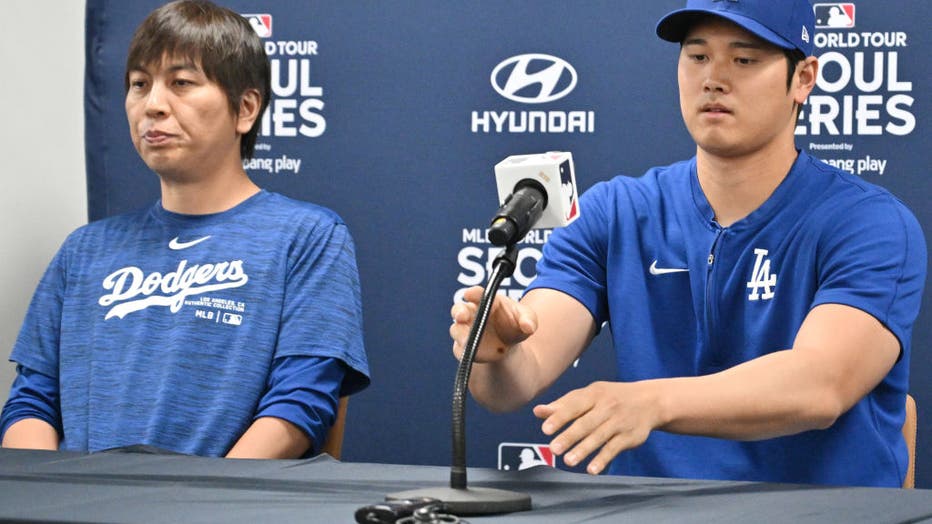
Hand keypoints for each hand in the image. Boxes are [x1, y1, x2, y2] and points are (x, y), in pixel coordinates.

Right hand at [449, 286, 536, 362]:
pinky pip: (459, 348)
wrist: (509, 346)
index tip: (470, 294)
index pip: (477, 293)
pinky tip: (469, 351)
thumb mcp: (527, 318)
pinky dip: (462, 349)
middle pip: (459, 309)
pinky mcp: (464, 347)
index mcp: (487, 301)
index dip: (472, 293)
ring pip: (456, 329)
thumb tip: (528, 326)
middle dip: (458, 311)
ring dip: (460, 333)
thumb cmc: (514, 324)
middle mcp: (472, 314)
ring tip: (467, 339)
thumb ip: (529, 319)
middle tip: (462, 316)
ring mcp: (466, 330)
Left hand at [533, 381, 660, 474]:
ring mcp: (619, 422)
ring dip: (583, 450)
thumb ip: (564, 404)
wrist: (649, 401)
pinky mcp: (629, 437)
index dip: (560, 417)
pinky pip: (614, 448)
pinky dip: (603, 459)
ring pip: (599, 437)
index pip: (574, 406)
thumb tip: (537, 411)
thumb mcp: (589, 395)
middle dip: (569, 436)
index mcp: (593, 394)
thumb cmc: (611, 397)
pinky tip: (592, 469)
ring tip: (568, 461)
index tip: (545, 429)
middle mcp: (606, 407)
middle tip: (553, 449)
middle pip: (585, 423)